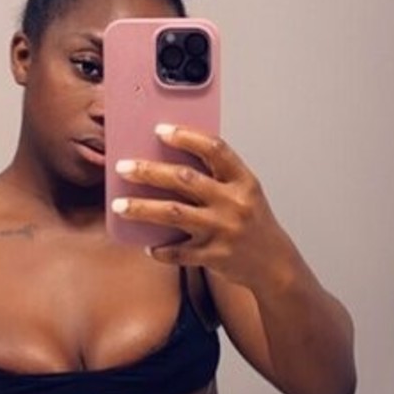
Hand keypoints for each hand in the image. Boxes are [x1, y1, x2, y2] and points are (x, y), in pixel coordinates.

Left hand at [112, 124, 289, 288]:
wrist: (274, 263)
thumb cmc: (253, 221)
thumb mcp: (245, 191)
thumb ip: (216, 175)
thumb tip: (169, 157)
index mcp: (243, 181)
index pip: (214, 149)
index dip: (186, 136)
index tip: (159, 130)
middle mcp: (233, 203)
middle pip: (185, 179)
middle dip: (149, 171)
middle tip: (123, 167)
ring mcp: (223, 230)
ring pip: (174, 213)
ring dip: (142, 208)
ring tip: (118, 204)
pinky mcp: (213, 256)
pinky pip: (178, 252)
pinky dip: (160, 249)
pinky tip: (147, 245)